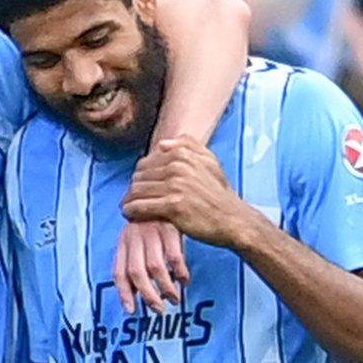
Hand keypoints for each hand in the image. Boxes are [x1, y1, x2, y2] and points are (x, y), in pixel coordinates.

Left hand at [113, 221, 188, 314]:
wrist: (166, 190)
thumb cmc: (152, 222)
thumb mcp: (138, 239)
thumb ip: (135, 263)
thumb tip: (133, 294)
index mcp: (123, 241)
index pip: (118, 271)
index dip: (123, 293)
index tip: (131, 310)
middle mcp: (134, 236)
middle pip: (136, 272)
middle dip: (147, 295)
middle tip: (159, 309)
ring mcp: (152, 231)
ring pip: (155, 267)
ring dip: (165, 288)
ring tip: (174, 299)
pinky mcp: (170, 227)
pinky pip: (175, 256)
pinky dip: (180, 272)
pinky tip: (185, 280)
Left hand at [121, 136, 253, 249]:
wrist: (233, 219)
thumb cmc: (219, 193)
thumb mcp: (210, 161)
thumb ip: (188, 146)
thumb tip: (162, 144)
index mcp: (182, 155)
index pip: (145, 163)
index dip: (140, 176)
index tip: (142, 187)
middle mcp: (177, 167)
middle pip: (139, 176)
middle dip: (133, 188)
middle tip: (134, 200)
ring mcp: (175, 186)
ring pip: (137, 191)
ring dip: (129, 200)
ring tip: (129, 208)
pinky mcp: (173, 206)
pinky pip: (141, 206)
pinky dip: (131, 211)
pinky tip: (130, 215)